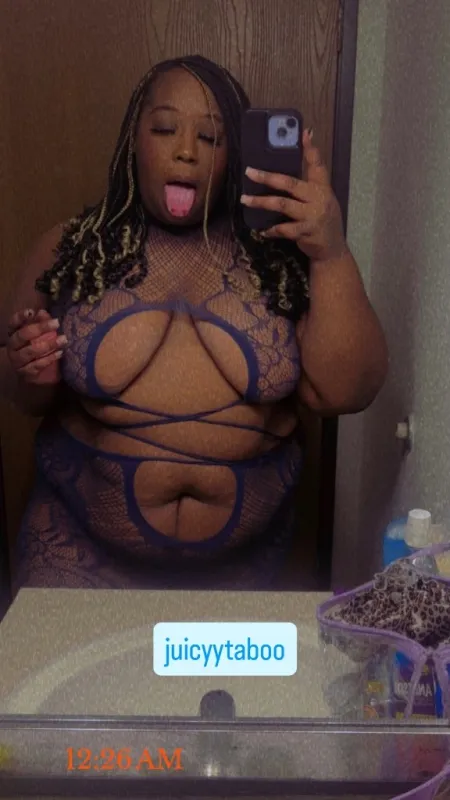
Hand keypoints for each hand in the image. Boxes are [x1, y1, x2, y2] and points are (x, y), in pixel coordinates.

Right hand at [6, 309, 65, 385]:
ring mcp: (17, 360)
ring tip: (63, 339)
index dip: (20, 317)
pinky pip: (37, 365)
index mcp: (13, 333)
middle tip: (56, 323)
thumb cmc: (38, 348)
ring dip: (49, 345)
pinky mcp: (25, 372)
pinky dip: (49, 359)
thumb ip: (41, 322)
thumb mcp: (41, 333)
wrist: (38, 373)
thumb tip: (42, 312)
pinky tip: (60, 353)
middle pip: (22, 335)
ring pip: (30, 351)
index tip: (31, 312)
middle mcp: (12, 346)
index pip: (13, 323)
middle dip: (40, 328)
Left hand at [240, 129, 347, 261]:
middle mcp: (319, 199)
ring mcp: (312, 216)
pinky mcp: (306, 233)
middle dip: (268, 177)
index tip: (304, 132)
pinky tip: (263, 231)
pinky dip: (271, 230)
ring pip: (282, 205)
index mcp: (323, 188)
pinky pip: (283, 229)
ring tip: (245, 200)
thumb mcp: (322, 201)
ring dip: (261, 202)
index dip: (311, 149)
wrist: (333, 250)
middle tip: (249, 172)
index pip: (318, 165)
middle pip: (290, 183)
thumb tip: (283, 177)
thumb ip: (307, 188)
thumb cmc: (322, 223)